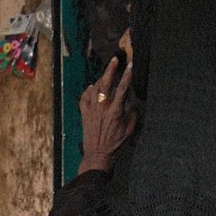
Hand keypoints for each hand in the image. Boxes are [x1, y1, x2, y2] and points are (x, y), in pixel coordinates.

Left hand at [78, 57, 135, 173]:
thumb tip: (131, 102)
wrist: (98, 155)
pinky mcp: (84, 115)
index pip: (122, 89)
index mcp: (115, 112)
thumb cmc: (115, 145)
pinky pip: (84, 98)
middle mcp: (102, 109)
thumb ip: (132, 114)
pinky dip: (87, 91)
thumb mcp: (130, 130)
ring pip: (94, 89)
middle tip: (114, 60)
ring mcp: (91, 111)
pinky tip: (91, 87)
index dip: (127, 75)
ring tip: (105, 74)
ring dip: (100, 79)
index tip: (130, 65)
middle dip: (110, 70)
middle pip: (105, 84)